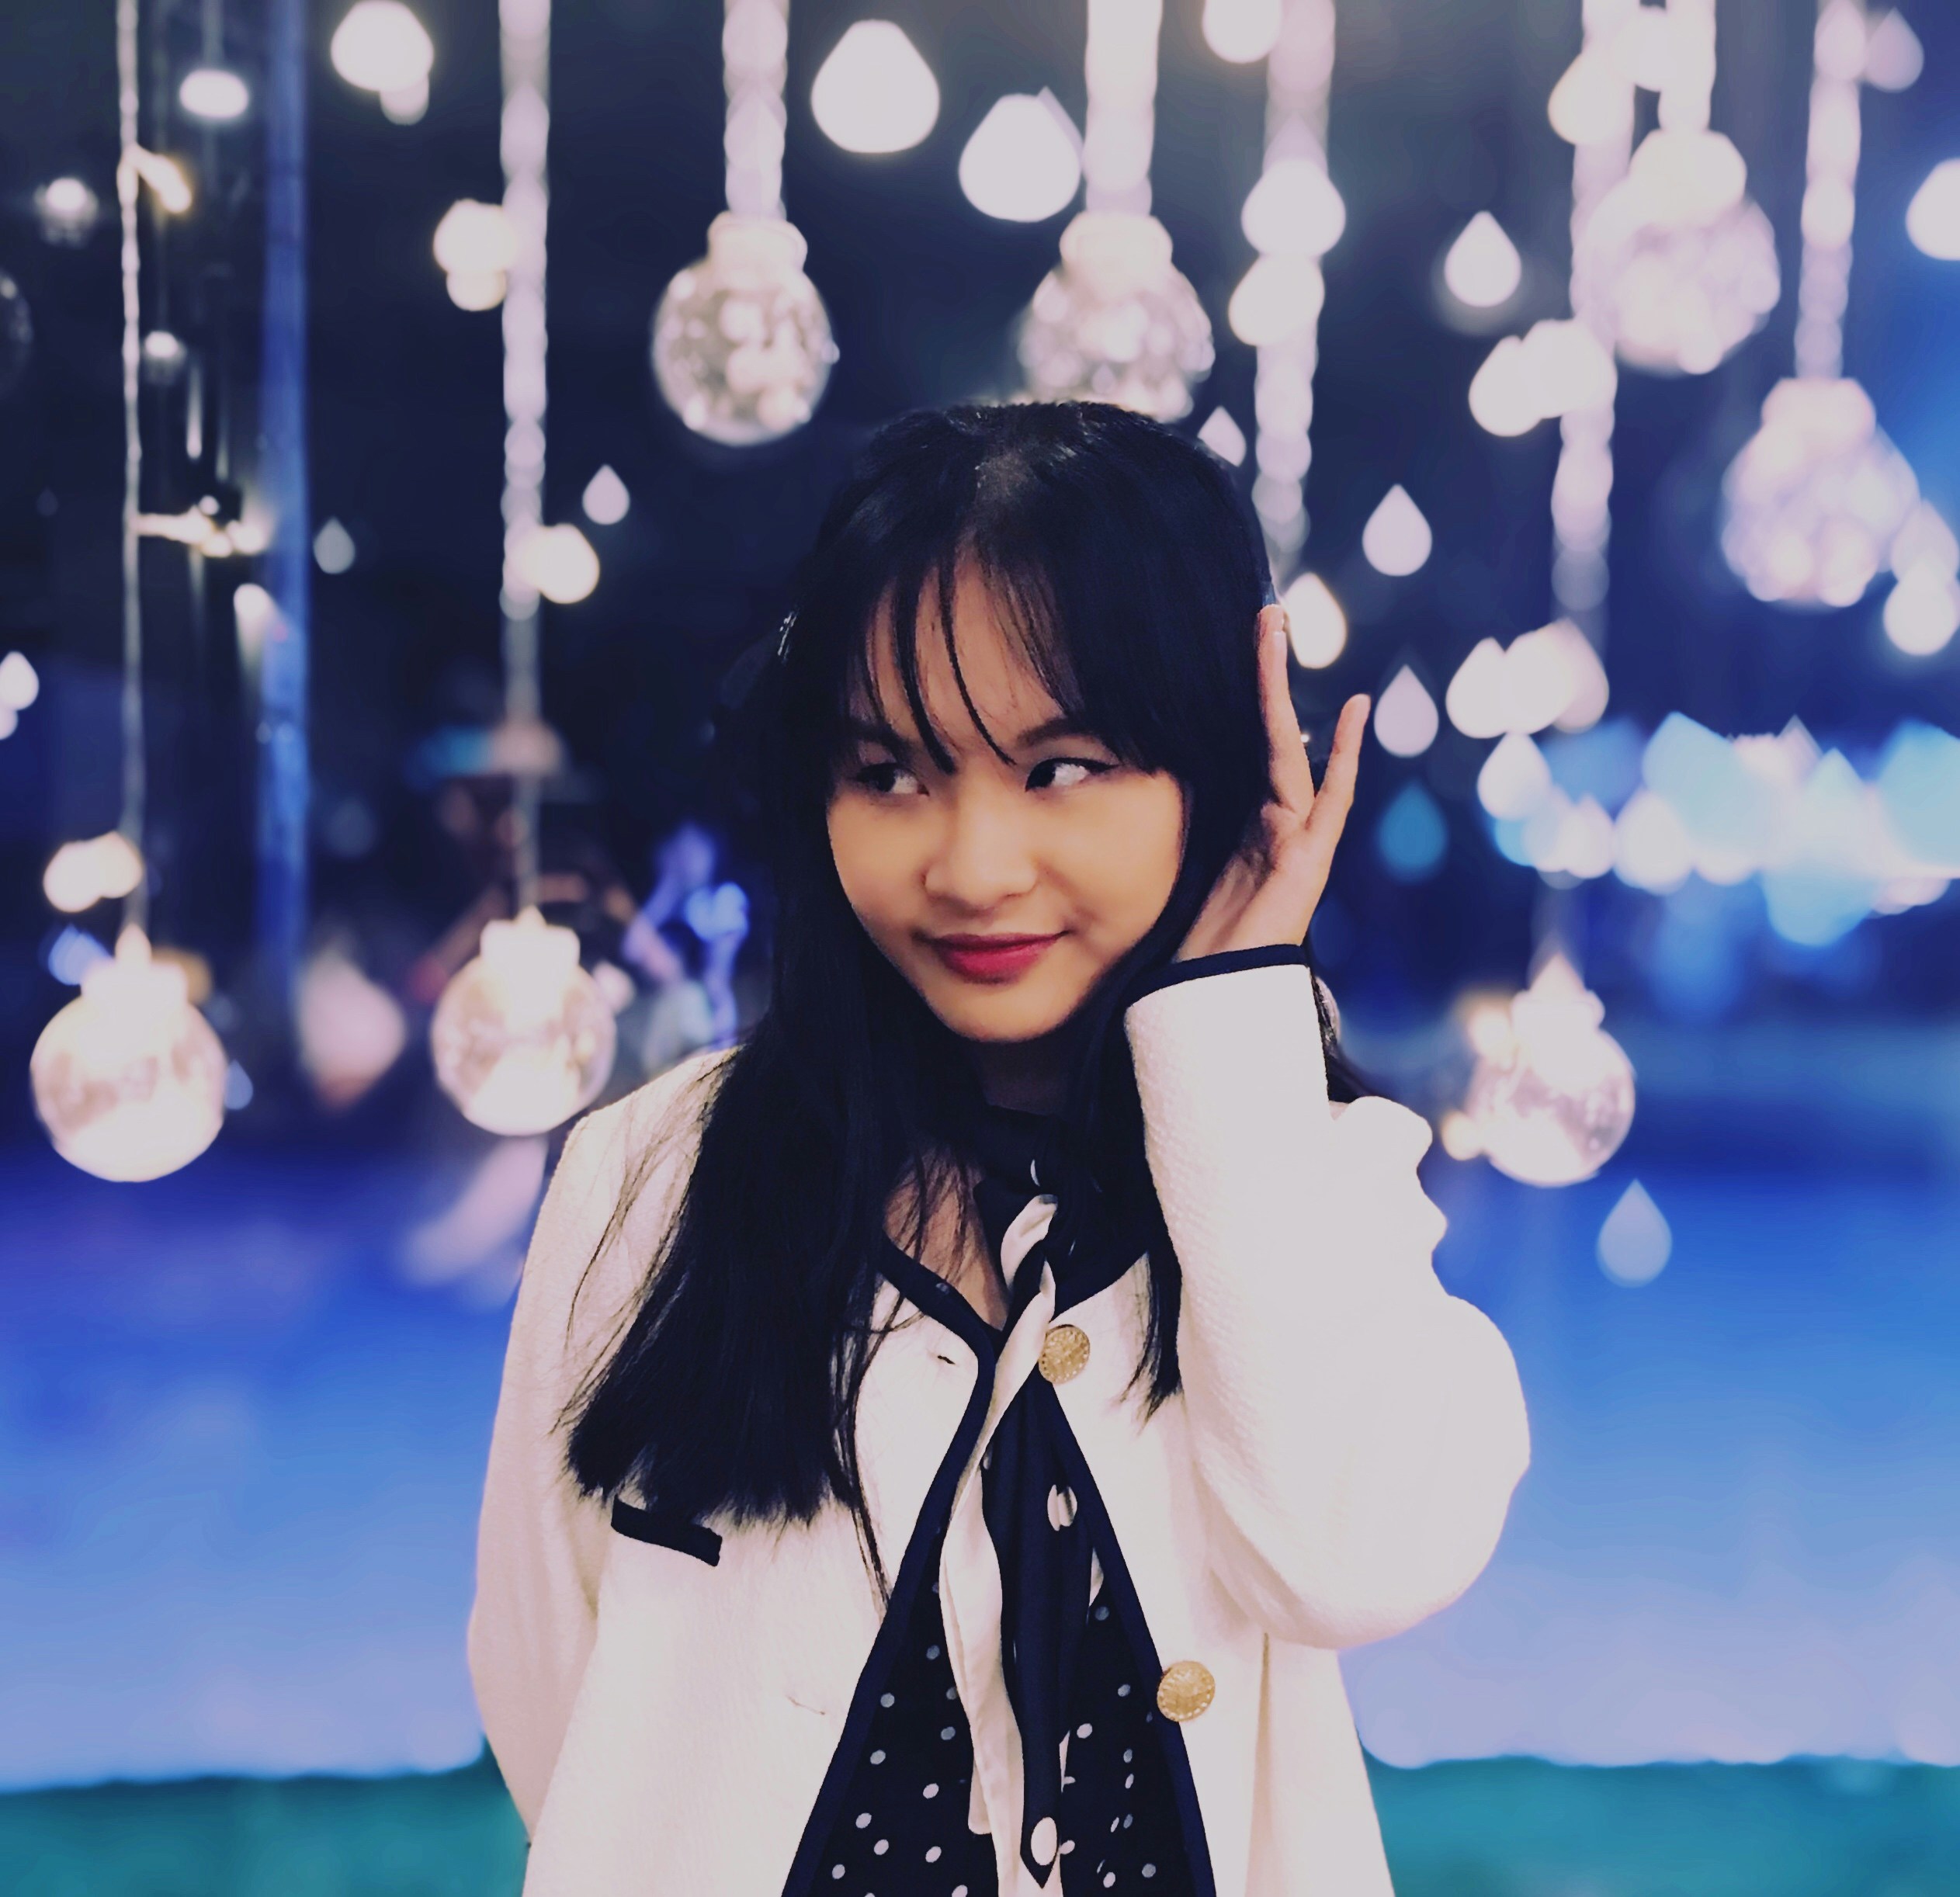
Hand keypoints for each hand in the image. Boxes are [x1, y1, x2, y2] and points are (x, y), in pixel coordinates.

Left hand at [1174, 605, 1368, 962]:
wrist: (1218, 990)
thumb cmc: (1196, 939)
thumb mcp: (1176, 865)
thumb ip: (1177, 827)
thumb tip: (1134, 780)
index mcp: (1238, 818)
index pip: (1239, 743)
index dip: (1242, 697)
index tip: (1242, 647)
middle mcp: (1270, 818)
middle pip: (1267, 731)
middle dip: (1265, 673)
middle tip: (1265, 613)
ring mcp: (1294, 833)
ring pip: (1285, 747)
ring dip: (1279, 689)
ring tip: (1276, 632)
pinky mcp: (1310, 856)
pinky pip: (1329, 798)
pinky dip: (1342, 756)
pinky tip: (1353, 711)